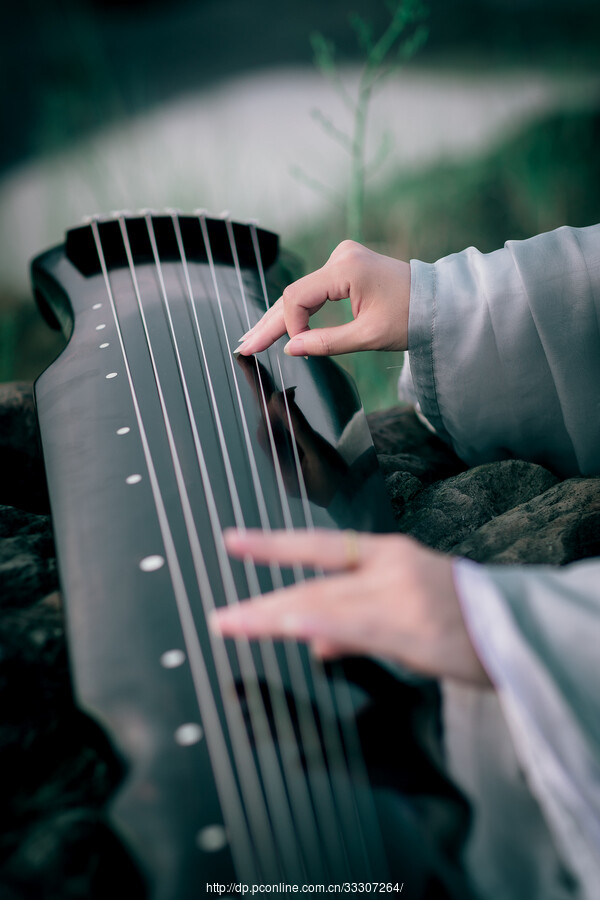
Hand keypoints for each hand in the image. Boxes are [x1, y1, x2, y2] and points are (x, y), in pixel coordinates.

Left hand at [211, 529, 490, 686]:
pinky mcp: (410, 625)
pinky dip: (320, 623)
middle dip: (263, 602)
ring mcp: (397, 593)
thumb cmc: (464, 620)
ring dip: (274, 616)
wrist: (517, 632)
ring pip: (324, 602)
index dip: (274, 545)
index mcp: (387, 554)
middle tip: (222, 618)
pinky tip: (290, 625)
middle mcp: (387, 566)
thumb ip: (354, 627)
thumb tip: (314, 645)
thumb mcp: (405, 612)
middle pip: (312, 583)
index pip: (319, 547)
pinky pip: (355, 625)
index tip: (233, 541)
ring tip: (234, 624)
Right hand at [235, 241, 410, 356]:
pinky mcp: (346, 267)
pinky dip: (298, 311)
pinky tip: (277, 326)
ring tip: (253, 339)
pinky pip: (314, 291)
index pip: (297, 298)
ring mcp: (342, 260)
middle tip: (244, 346)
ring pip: (301, 294)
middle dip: (270, 324)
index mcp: (346, 269)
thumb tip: (291, 349)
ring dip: (280, 318)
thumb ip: (326, 343)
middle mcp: (340, 257)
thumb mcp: (368, 337)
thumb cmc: (411, 317)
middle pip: (293, 295)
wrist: (440, 302)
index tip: (299, 350)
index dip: (290, 326)